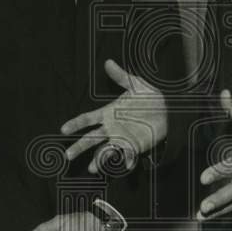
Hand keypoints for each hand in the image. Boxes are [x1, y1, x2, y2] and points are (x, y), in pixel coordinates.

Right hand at [61, 59, 166, 173]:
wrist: (167, 111)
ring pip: (105, 151)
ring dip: (98, 160)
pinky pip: (127, 156)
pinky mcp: (134, 146)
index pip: (87, 119)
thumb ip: (121, 77)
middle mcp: (111, 128)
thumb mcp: (135, 85)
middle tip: (67, 155)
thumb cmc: (149, 98)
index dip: (75, 124)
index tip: (63, 130)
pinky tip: (125, 165)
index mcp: (108, 113)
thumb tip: (108, 62)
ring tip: (92, 168)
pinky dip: (126, 161)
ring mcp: (121, 139)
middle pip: (91, 139)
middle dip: (79, 146)